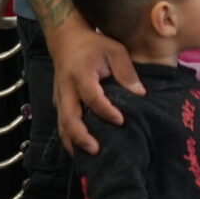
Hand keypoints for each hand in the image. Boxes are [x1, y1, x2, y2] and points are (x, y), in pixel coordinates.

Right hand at [48, 20, 141, 155]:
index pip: (92, 97)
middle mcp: (66, 90)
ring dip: (74, 143)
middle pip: (68, 118)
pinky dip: (70, 138)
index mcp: (81, 75)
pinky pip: (62, 124)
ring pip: (62, 125)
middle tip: (97, 150)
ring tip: (89, 158)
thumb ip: (126, 72)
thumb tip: (140, 94)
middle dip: (81, 136)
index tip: (121, 120)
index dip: (105, 111)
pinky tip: (82, 151)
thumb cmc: (94, 44)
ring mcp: (59, 98)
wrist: (66, 40)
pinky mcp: (59, 103)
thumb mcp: (115, 50)